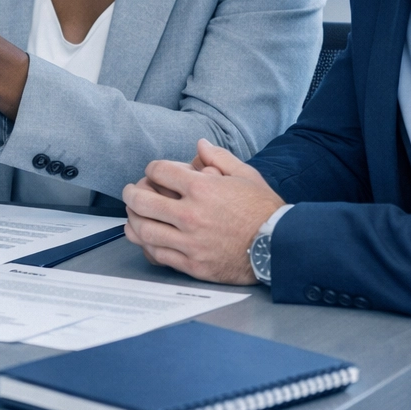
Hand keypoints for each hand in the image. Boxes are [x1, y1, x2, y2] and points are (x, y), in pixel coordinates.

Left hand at [121, 139, 284, 285]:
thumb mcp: (246, 176)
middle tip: (130, 192)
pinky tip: (147, 239)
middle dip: (131, 193)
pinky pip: (158, 254)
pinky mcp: (193, 264)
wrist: (280, 247)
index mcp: (202, 189)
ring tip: (133, 215)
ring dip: (132, 220)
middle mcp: (191, 215)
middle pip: (142, 201)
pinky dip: (146, 246)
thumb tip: (199, 144)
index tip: (153, 173)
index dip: (153, 169)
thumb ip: (219, 157)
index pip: (159, 172)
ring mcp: (190, 242)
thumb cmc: (264, 211)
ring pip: (144, 230)